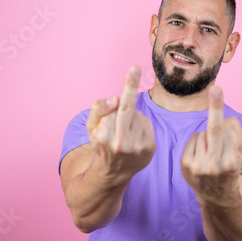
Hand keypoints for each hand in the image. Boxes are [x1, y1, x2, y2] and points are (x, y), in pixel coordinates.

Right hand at [86, 66, 155, 185]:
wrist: (113, 172)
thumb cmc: (101, 143)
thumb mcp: (91, 127)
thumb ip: (98, 110)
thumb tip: (114, 99)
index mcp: (104, 137)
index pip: (115, 108)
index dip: (126, 89)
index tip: (133, 69)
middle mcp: (121, 144)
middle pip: (128, 109)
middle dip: (130, 86)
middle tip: (133, 67)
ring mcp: (137, 148)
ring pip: (137, 115)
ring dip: (131, 116)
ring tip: (124, 129)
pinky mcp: (150, 149)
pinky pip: (146, 124)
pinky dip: (140, 125)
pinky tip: (134, 135)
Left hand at [181, 86, 241, 205]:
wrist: (216, 196)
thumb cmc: (231, 168)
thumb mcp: (241, 153)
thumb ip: (237, 134)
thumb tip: (225, 120)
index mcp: (230, 163)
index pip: (227, 132)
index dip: (225, 119)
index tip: (218, 90)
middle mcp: (213, 166)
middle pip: (214, 131)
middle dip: (216, 108)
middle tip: (216, 89)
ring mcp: (197, 167)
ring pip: (202, 133)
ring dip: (208, 136)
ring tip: (212, 152)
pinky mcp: (185, 165)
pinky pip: (193, 139)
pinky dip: (198, 141)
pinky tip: (202, 153)